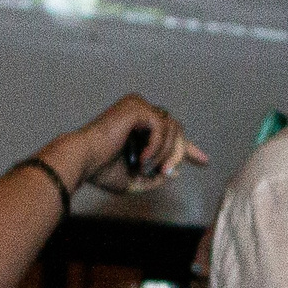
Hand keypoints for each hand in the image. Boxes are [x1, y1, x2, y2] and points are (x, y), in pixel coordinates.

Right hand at [50, 93, 205, 193]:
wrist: (83, 161)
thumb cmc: (101, 171)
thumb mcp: (134, 180)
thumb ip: (155, 177)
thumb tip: (175, 172)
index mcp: (139, 129)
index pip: (170, 133)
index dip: (188, 148)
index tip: (203, 161)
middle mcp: (139, 113)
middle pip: (176, 130)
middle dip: (178, 153)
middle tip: (168, 170)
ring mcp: (138, 107)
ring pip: (172, 129)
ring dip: (166, 152)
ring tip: (150, 167)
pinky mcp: (136, 106)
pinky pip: (161, 127)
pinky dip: (157, 146)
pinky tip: (143, 157)